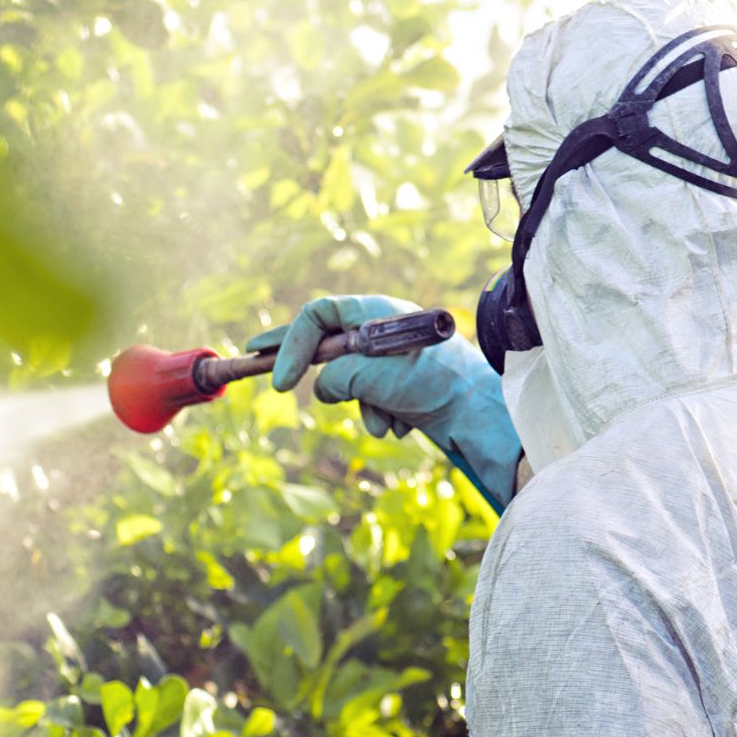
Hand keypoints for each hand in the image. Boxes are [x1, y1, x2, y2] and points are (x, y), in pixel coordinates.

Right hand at [245, 295, 521, 509]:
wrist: (481, 414)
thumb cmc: (434, 383)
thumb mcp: (372, 375)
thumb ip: (335, 378)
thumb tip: (323, 389)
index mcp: (376, 313)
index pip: (318, 315)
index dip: (291, 344)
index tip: (278, 380)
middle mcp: (382, 331)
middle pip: (326, 341)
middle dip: (304, 364)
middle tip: (255, 357)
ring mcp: (392, 359)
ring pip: (350, 384)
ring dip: (362, 406)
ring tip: (387, 416)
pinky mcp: (403, 387)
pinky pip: (371, 402)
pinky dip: (381, 416)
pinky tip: (406, 423)